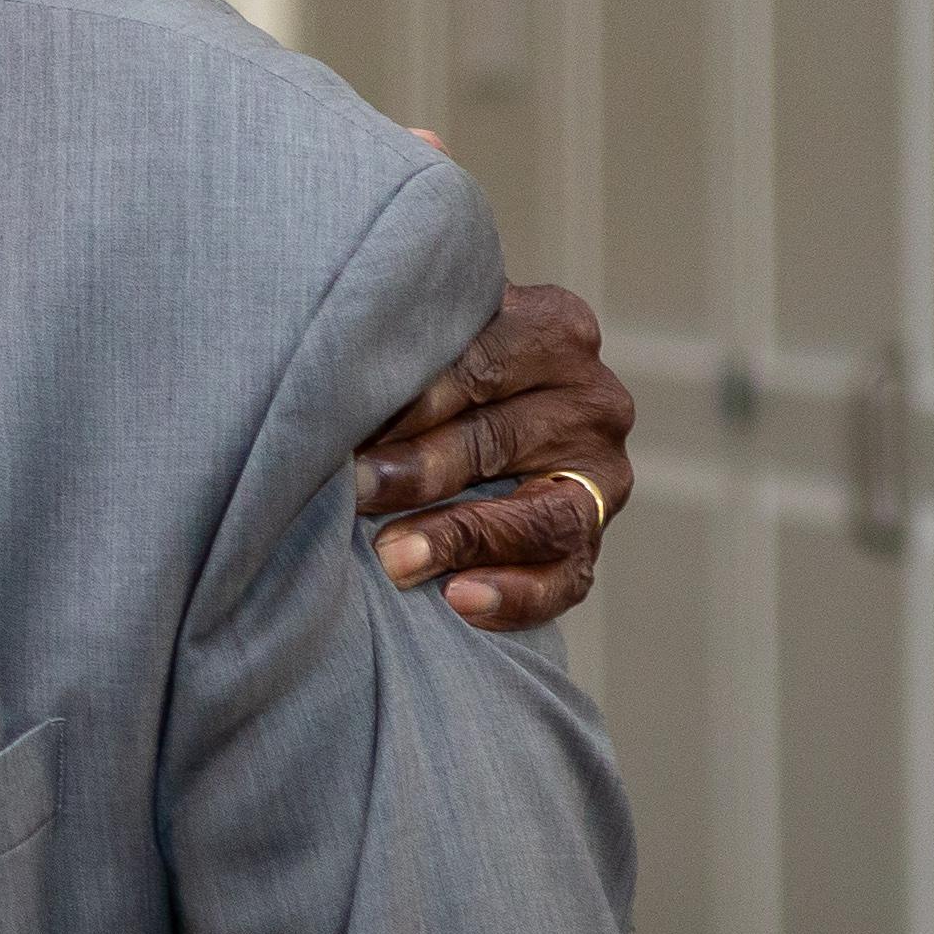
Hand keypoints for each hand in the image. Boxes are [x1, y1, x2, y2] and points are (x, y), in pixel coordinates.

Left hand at [356, 281, 631, 629]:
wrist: (471, 416)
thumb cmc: (429, 367)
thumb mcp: (427, 341)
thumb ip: (403, 353)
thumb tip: (331, 389)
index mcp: (554, 331)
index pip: (479, 365)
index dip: (410, 400)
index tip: (342, 425)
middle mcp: (592, 399)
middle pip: (499, 438)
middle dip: (419, 471)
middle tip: (353, 491)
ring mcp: (601, 474)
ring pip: (543, 514)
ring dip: (462, 538)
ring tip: (395, 558)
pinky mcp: (592, 536)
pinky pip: (566, 577)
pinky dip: (514, 595)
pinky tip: (457, 601)